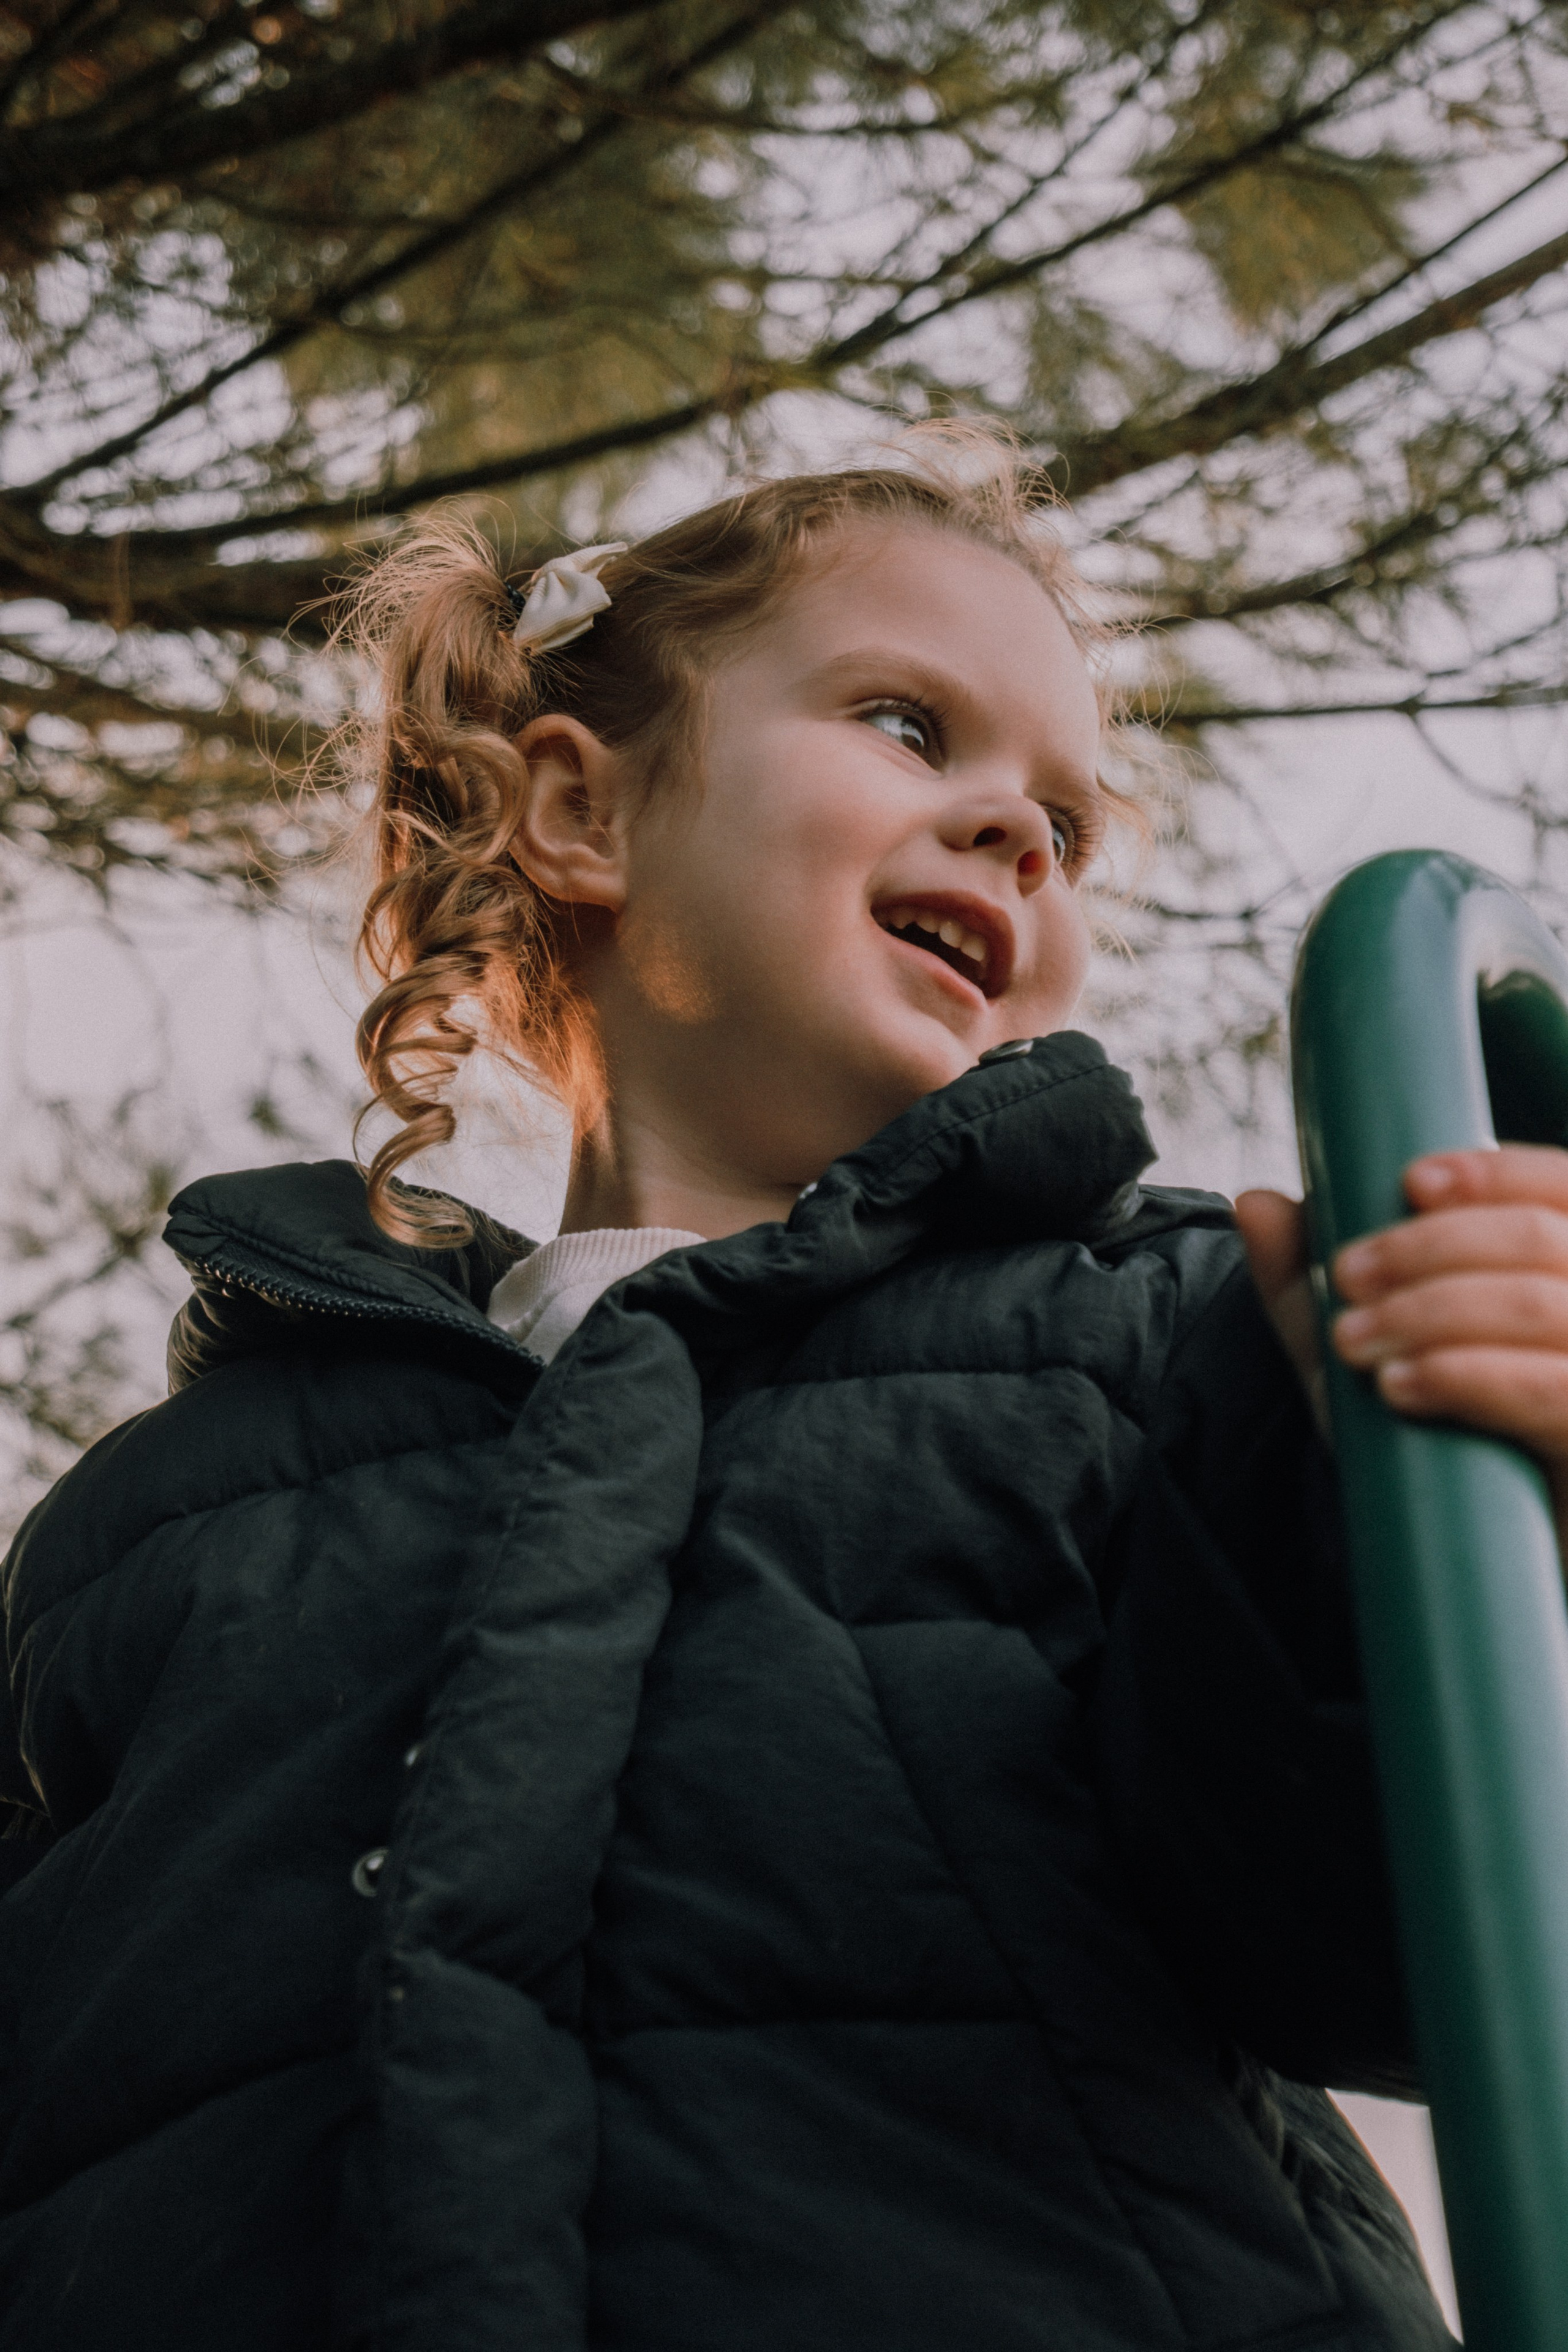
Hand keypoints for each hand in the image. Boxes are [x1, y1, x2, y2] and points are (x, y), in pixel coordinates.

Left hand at [1236, 1149, 1567, 1529]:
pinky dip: (1470, 1375)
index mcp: (1564, 1276)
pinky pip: (1554, 1392)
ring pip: (1543, 1306)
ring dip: (1433, 1309)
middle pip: (1542, 1239)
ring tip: (1355, 1339)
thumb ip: (1307, 1287)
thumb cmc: (1426, 1449)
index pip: (1560, 1188)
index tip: (1410, 1182)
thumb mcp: (1356, 1360)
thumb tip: (1255, 1202)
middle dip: (1430, 1248)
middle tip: (1347, 1278)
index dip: (1493, 1173)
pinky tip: (1402, 1386)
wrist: (1468, 1570)